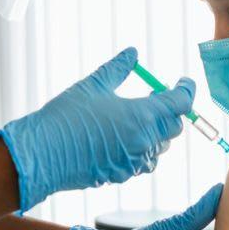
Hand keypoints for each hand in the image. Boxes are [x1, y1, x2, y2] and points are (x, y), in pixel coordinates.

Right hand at [0, 47, 193, 210]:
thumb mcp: (93, 85)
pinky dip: (141, 148)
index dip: (186, 90)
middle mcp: (144, 142)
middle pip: (174, 126)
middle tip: (154, 94)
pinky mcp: (122, 175)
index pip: (181, 103)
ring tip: (137, 116)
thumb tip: (132, 53)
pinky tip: (122, 137)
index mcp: (142, 116)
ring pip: (160, 147)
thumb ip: (118, 68)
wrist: (42, 155)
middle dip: (170, 110)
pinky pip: (142, 162)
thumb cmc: (65, 117)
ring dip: (156, 131)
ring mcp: (134, 162)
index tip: (183, 82)